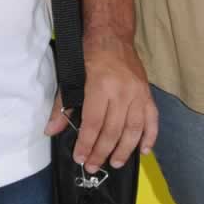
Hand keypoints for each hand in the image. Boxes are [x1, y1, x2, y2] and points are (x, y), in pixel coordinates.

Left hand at [46, 33, 158, 171]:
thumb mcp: (71, 77)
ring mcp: (138, 94)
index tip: (80, 157)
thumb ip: (62, 105)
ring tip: (115, 163)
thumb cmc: (89, 56)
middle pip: (113, 130)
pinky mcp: (147, 94)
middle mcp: (122, 92)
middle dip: (102, 152)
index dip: (86, 144)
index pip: (93, 123)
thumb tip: (51, 130)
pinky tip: (143, 151)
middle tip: (93, 166)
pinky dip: (150, 137)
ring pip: (133, 129)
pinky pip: (152, 119)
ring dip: (124, 150)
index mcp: (100, 87)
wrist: (112, 36)